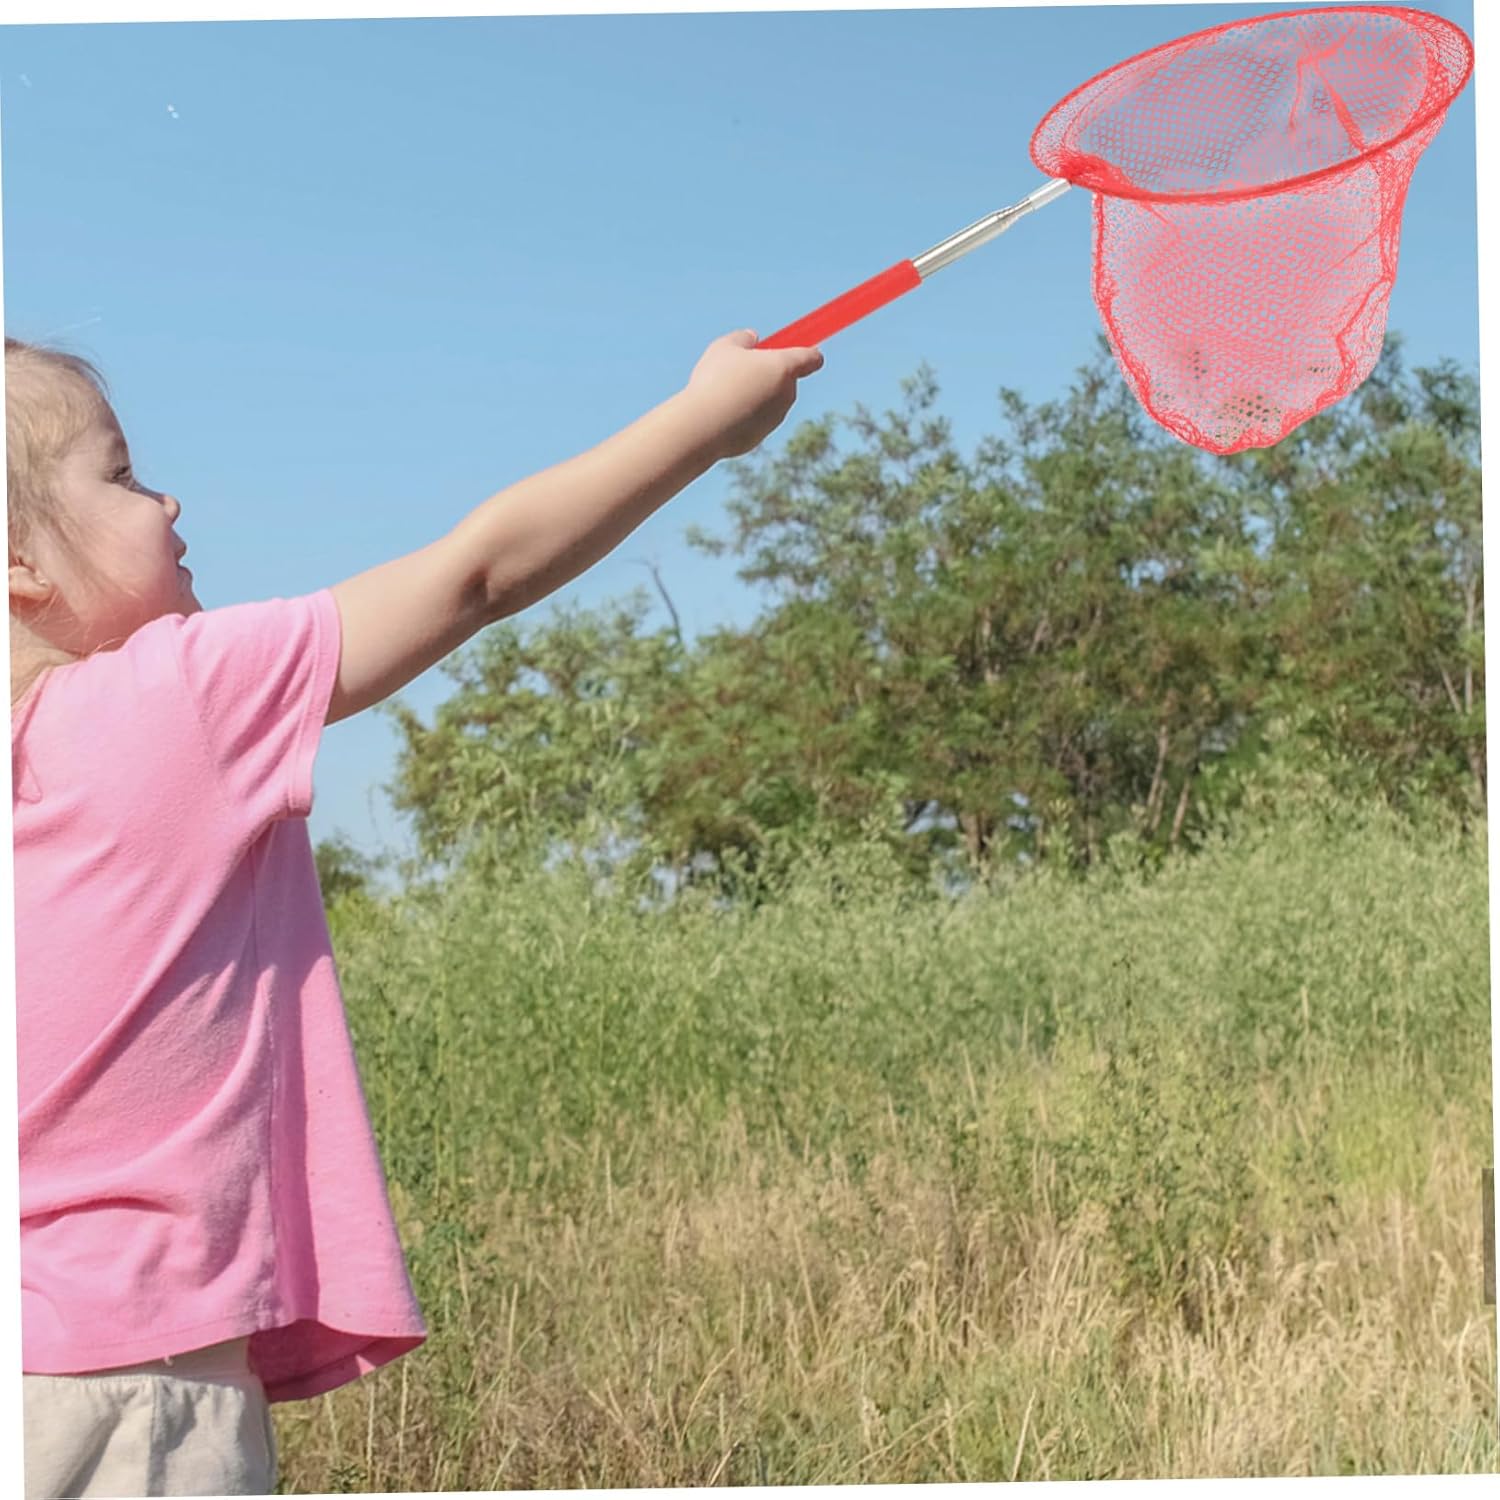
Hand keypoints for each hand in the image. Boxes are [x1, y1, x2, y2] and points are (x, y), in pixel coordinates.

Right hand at [683, 330, 823, 461]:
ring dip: (755, 395)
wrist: (704, 426)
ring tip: (725, 392)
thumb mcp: (724, 347)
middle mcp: (786, 394)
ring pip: (768, 401)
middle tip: (743, 369)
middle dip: (770, 374)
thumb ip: (742, 339)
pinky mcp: (760, 438)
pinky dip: (742, 416)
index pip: (811, 358)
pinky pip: (753, 421)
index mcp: (784, 367)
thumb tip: (752, 338)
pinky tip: (720, 414)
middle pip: (786, 380)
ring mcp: (775, 419)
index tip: (804, 351)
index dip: (809, 353)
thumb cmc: (715, 380)